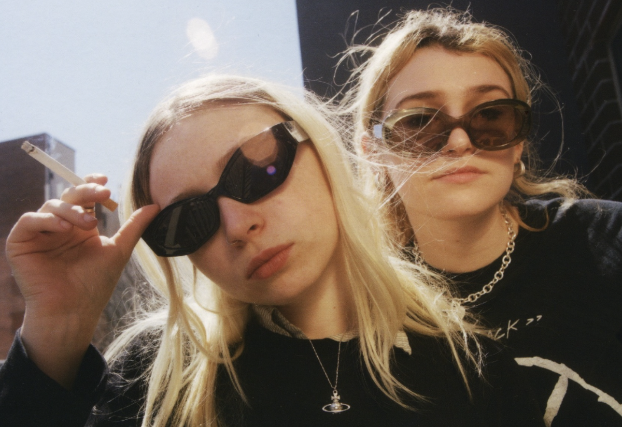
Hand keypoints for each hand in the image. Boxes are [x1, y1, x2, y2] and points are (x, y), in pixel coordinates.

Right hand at [6, 174, 159, 386]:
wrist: (73, 311)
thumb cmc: (95, 284)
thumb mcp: (119, 250)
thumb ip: (134, 226)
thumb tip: (156, 205)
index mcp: (79, 225)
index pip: (83, 196)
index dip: (91, 184)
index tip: (106, 181)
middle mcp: (59, 226)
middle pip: (68, 197)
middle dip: (86, 192)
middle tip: (103, 194)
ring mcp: (39, 233)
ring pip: (51, 206)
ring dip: (72, 210)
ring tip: (90, 224)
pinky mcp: (20, 243)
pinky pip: (28, 221)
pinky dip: (46, 220)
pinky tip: (65, 229)